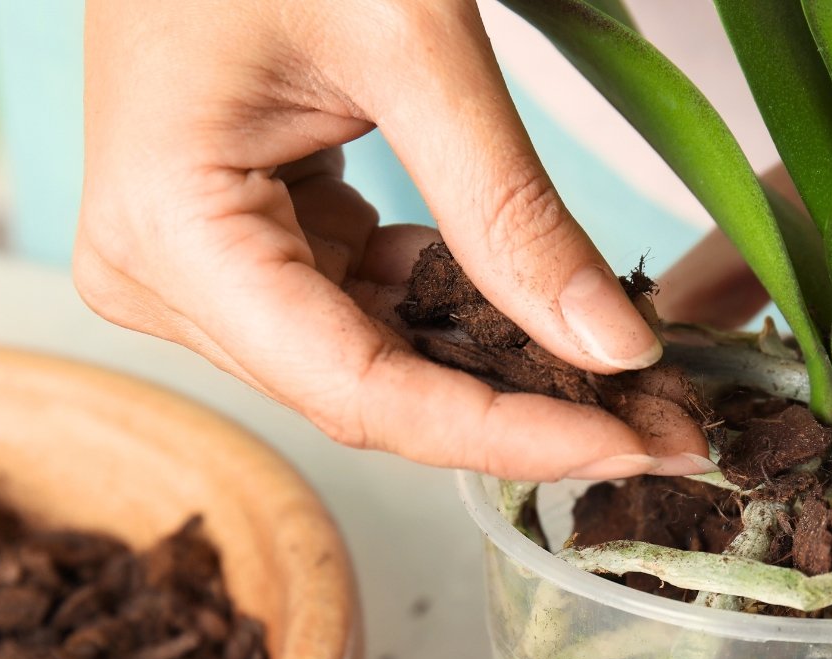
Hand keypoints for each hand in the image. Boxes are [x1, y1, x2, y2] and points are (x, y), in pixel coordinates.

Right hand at [74, 0, 708, 481]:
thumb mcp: (412, 41)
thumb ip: (511, 208)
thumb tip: (615, 350)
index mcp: (168, 231)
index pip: (359, 390)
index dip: (507, 434)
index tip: (636, 445)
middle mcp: (162, 274)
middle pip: (370, 391)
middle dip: (526, 414)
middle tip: (669, 426)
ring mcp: (198, 263)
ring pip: (378, 364)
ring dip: (506, 377)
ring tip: (636, 387)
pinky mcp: (245, 242)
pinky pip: (368, 311)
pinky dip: (466, 317)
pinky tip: (557, 323)